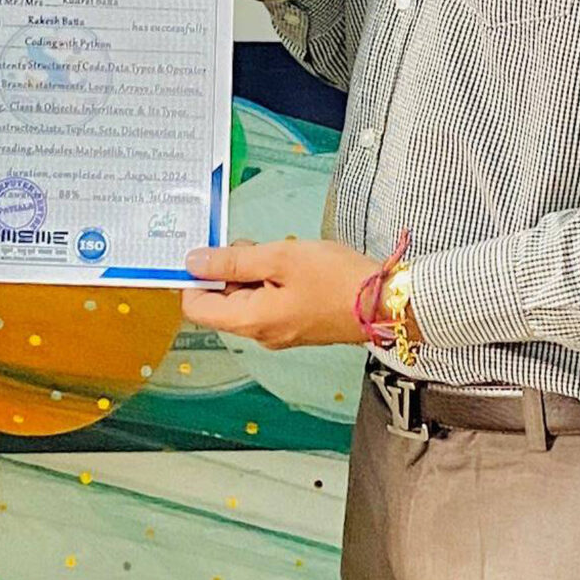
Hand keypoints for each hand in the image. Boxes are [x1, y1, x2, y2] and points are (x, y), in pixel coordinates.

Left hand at [180, 238, 372, 350]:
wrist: (386, 302)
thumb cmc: (334, 278)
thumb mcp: (279, 258)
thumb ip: (232, 261)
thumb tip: (192, 262)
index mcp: (249, 320)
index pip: (196, 307)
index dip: (194, 278)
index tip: (208, 250)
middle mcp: (259, 333)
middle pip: (221, 302)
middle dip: (228, 269)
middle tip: (255, 245)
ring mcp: (278, 331)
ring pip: (246, 297)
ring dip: (252, 271)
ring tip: (278, 252)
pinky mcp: (295, 324)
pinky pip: (267, 300)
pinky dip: (270, 279)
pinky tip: (291, 264)